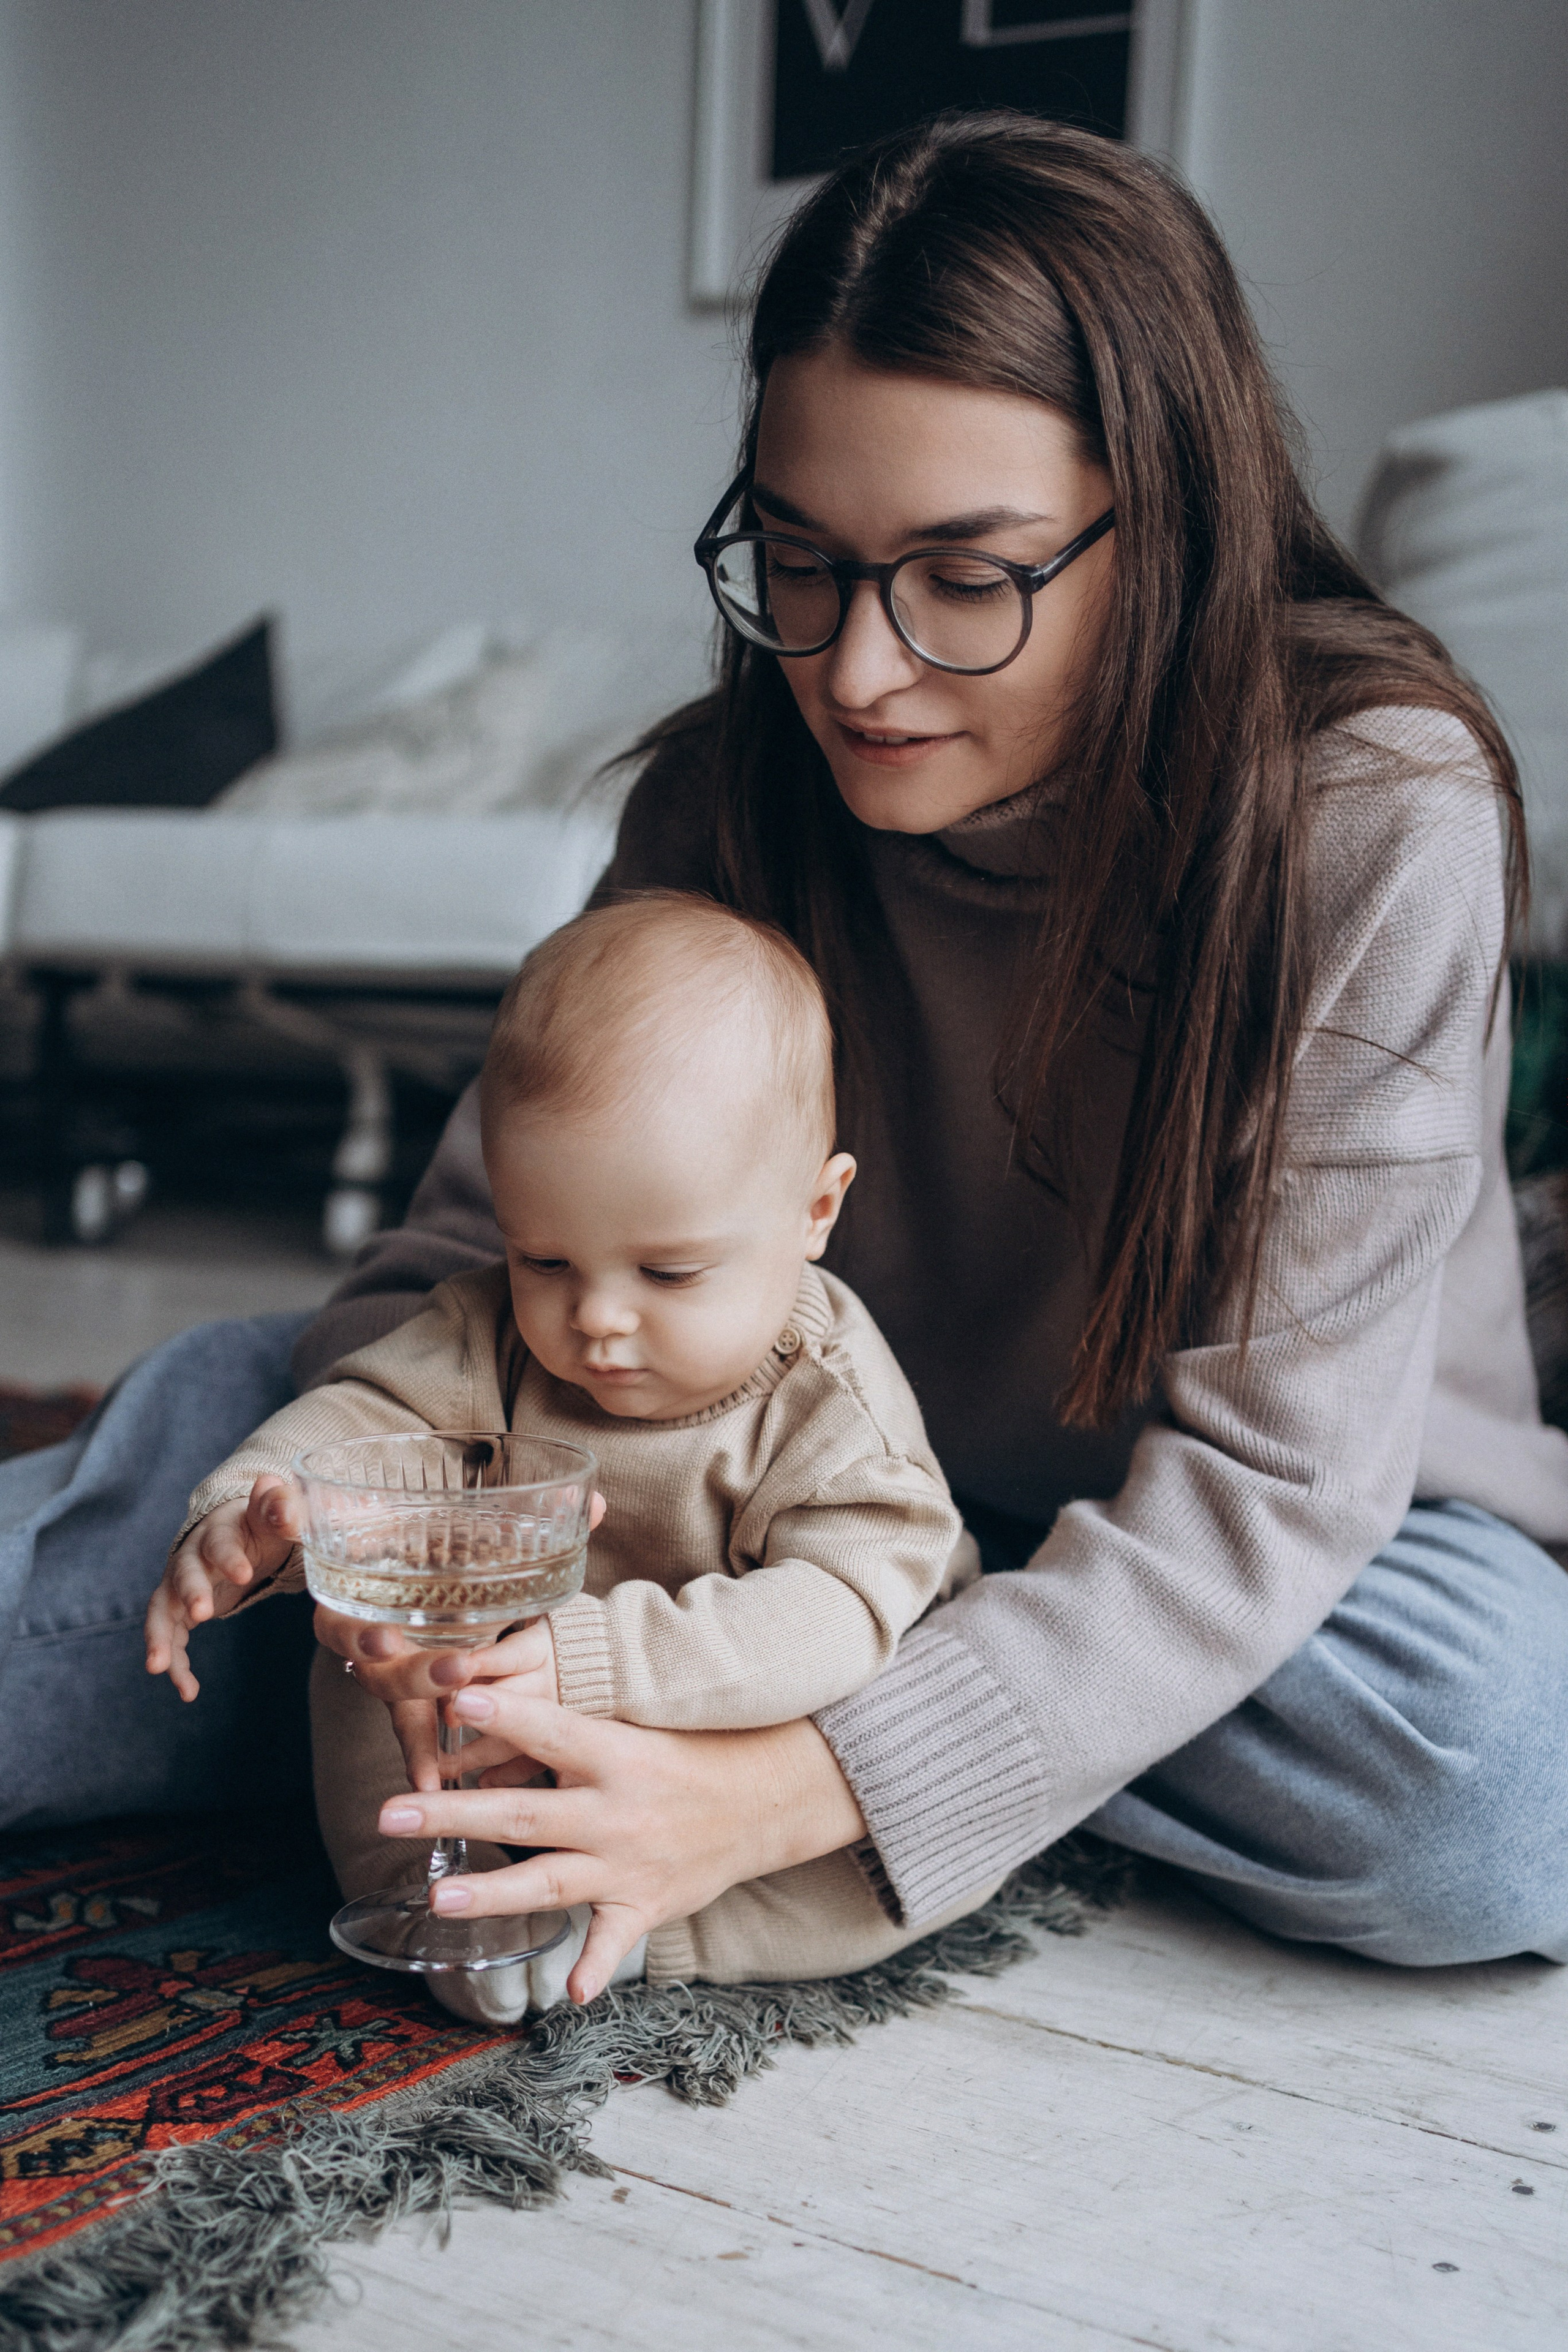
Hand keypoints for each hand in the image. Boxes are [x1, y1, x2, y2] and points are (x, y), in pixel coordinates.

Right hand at [145, 1474, 299, 1700]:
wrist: (241, 1532)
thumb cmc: (263, 1526)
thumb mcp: (275, 1518)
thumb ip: (280, 1507)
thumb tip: (273, 1483)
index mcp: (219, 1529)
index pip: (220, 1540)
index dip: (229, 1556)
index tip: (245, 1575)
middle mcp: (192, 1555)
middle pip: (184, 1572)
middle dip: (190, 1592)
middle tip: (201, 1613)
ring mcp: (180, 1583)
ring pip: (163, 1608)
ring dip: (160, 1636)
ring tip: (159, 1668)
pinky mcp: (178, 1609)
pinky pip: (170, 1636)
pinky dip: (175, 1663)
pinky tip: (187, 1692)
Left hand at [313, 1627, 865, 2003]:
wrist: (762, 1799)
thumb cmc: (683, 1754)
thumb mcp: (631, 1729)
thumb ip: (565, 1732)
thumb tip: (486, 1703)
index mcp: (615, 1756)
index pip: (552, 1732)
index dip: (507, 1715)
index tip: (456, 1699)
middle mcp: (617, 1811)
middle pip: (525, 1814)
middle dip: (454, 1814)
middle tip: (388, 1811)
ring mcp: (630, 1863)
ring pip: (551, 1881)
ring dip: (494, 1892)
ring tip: (439, 1896)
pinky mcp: (646, 1906)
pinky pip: (615, 1942)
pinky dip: (595, 1967)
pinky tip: (570, 1995)